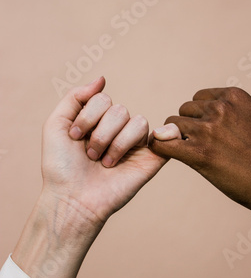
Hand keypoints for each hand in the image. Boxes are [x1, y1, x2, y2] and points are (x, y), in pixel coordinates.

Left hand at [42, 77, 180, 225]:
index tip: (74, 137)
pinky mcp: (151, 159)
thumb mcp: (56, 124)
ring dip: (116, 143)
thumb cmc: (61, 167)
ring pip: (138, 121)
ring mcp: (135, 144)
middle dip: (100, 133)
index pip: (103, 99)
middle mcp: (117, 130)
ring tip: (106, 163)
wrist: (72, 199)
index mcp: (98, 120)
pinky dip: (168, 132)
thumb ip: (75, 97)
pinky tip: (155, 140)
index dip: (87, 117)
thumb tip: (102, 79)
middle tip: (90, 155)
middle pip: (119, 110)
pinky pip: (168, 135)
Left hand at [149, 87, 250, 215]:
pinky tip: (165, 154)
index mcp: (234, 96)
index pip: (199, 97)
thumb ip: (234, 109)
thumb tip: (210, 107)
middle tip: (201, 146)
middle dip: (188, 126)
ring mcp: (209, 130)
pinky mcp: (199, 153)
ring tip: (194, 155)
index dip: (199, 115)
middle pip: (185, 110)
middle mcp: (220, 108)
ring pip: (171, 124)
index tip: (207, 132)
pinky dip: (159, 147)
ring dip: (177, 138)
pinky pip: (163, 143)